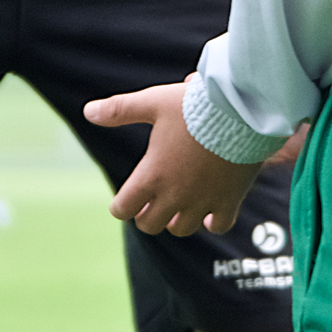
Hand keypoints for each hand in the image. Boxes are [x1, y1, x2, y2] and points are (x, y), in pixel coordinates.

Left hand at [85, 80, 268, 237]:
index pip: (122, 209)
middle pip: (150, 225)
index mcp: (151, 176)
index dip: (121, 205)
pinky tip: (209, 213)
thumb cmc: (194, 105)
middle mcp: (175, 195)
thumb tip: (88, 112)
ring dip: (176, 220)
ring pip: (182, 228)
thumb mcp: (153, 102)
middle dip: (146, 215)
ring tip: (178, 205)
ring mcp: (203, 201)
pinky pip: (218, 225)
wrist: (243, 111)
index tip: (125, 198)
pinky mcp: (229, 200)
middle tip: (150, 201)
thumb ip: (120, 110)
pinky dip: (212, 222)